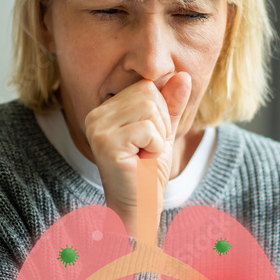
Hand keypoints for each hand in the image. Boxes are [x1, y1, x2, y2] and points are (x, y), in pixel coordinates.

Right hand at [84, 72, 191, 242]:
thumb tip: (183, 75)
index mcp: (105, 109)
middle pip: (148, 93)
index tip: (149, 139)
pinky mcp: (106, 143)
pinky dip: (155, 146)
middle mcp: (96, 114)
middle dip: (160, 123)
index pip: (145, 86)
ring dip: (158, 136)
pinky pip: (147, 128)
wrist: (141, 205)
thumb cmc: (149, 170)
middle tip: (147, 148)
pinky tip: (142, 160)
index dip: (160, 112)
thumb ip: (171, 103)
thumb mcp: (164, 130)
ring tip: (144, 154)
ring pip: (149, 109)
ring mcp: (97, 128)